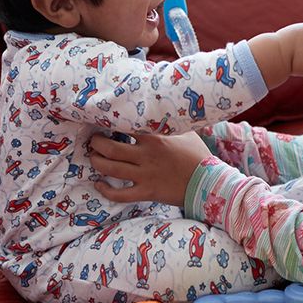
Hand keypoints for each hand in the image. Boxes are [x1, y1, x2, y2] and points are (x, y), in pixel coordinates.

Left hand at [87, 131, 210, 205]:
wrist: (209, 183)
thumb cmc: (198, 156)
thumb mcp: (186, 132)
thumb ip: (171, 123)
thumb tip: (166, 108)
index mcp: (154, 138)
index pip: (125, 126)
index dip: (110, 123)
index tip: (104, 122)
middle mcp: (146, 156)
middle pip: (111, 148)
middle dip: (96, 144)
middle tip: (93, 141)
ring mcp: (144, 176)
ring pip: (111, 169)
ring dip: (97, 162)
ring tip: (93, 157)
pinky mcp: (146, 192)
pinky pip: (119, 194)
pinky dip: (105, 190)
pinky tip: (98, 184)